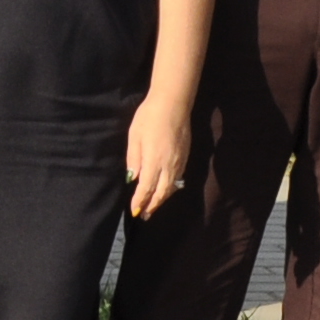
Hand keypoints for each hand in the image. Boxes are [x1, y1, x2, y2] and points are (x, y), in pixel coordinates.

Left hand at [125, 98, 194, 220]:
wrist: (173, 103)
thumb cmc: (149, 116)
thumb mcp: (134, 136)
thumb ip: (134, 158)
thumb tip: (134, 177)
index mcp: (154, 161)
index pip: (147, 188)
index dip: (140, 201)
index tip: (134, 211)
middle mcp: (169, 165)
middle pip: (162, 193)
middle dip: (153, 206)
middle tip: (144, 215)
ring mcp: (179, 161)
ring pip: (172, 187)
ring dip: (163, 199)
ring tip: (153, 206)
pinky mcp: (185, 156)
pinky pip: (178, 178)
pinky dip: (170, 188)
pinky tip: (165, 190)